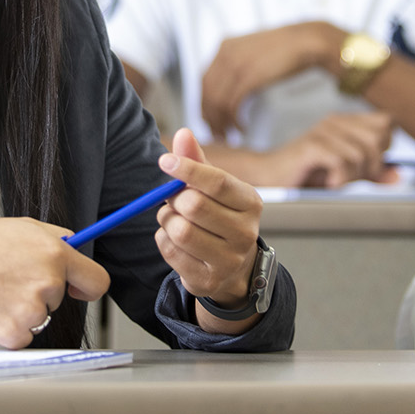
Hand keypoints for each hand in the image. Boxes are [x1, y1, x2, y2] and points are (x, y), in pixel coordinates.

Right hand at [0, 217, 110, 348]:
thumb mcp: (21, 226)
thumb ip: (54, 238)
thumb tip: (75, 247)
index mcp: (55, 254)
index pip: (97, 281)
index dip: (88, 288)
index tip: (79, 291)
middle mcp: (48, 282)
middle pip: (59, 300)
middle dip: (39, 292)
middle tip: (7, 280)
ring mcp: (31, 311)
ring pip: (38, 318)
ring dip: (21, 311)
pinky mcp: (12, 334)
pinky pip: (20, 336)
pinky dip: (6, 328)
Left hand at [154, 128, 261, 315]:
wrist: (233, 268)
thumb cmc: (220, 217)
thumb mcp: (214, 188)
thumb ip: (197, 160)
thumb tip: (183, 133)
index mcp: (251, 202)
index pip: (218, 182)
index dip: (189, 169)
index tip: (165, 161)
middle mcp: (246, 233)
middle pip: (194, 206)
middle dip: (174, 198)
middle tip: (172, 197)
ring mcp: (229, 260)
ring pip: (180, 230)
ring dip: (167, 220)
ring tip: (174, 218)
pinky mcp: (208, 280)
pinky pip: (170, 252)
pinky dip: (163, 239)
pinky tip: (174, 238)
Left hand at [200, 22, 343, 137]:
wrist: (306, 41)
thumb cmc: (285, 50)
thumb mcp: (255, 51)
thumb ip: (240, 63)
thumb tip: (231, 86)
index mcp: (225, 47)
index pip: (204, 81)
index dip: (204, 104)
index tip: (211, 121)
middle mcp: (225, 54)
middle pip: (206, 93)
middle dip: (210, 118)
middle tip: (218, 135)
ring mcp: (236, 64)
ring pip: (217, 102)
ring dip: (221, 123)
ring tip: (230, 136)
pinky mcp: (249, 76)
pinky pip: (232, 104)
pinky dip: (234, 121)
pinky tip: (242, 129)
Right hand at [266, 112, 394, 187]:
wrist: (269, 177)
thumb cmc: (306, 174)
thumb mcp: (345, 173)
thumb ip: (370, 172)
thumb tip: (397, 175)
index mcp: (346, 123)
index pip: (386, 122)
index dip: (385, 145)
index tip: (370, 163)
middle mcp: (336, 122)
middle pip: (379, 138)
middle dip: (372, 164)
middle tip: (351, 176)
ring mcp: (323, 131)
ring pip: (362, 154)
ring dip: (352, 176)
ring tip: (334, 181)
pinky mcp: (312, 145)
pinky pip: (343, 162)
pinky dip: (339, 178)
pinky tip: (328, 182)